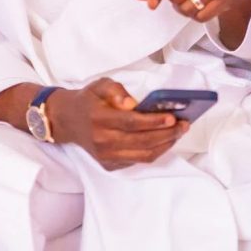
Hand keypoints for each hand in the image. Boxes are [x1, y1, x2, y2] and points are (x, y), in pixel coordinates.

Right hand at [48, 78, 187, 170]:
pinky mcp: (109, 164)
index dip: (153, 122)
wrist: (67, 121)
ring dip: (165, 145)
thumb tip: (131, 103)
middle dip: (167, 134)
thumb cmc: (88, 100)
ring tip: (178, 132)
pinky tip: (165, 140)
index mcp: (100, 119)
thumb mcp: (99, 85)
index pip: (131, 123)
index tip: (172, 117)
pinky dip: (155, 151)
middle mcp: (102, 141)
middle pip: (141, 141)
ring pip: (143, 155)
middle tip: (184, 125)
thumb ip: (115, 90)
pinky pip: (137, 161)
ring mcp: (106, 156)